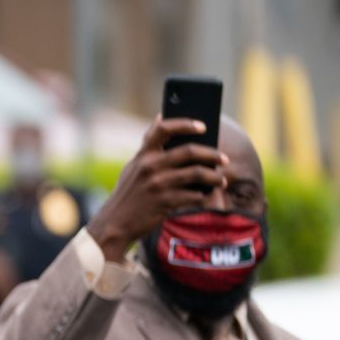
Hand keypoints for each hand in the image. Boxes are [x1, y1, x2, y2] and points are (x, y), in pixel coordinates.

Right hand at [84, 117, 227, 257]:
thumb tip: (160, 117)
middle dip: (212, 155)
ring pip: (197, 174)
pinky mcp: (165, 203)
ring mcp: (158, 185)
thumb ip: (148, 145)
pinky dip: (203, 196)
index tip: (202, 126)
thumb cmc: (128, 192)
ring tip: (222, 181)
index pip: (164, 129)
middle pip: (189, 152)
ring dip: (215, 177)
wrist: (116, 222)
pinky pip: (194, 196)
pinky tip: (206, 196)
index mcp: (143, 155)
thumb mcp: (133, 166)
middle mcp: (150, 167)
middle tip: (224, 159)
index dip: (185, 124)